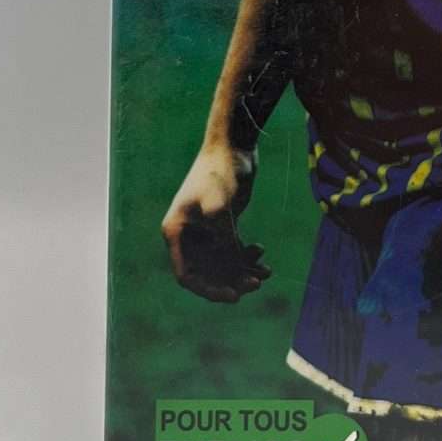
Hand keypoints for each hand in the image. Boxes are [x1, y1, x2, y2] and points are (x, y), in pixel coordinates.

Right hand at [161, 145, 268, 301]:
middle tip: (255, 285)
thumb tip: (229, 261)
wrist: (234, 145)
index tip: (232, 295)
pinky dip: (247, 256)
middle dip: (231, 280)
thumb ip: (222, 237)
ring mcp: (206, 229)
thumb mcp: (220, 206)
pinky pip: (232, 249)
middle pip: (208, 272)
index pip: (187, 274)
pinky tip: (263, 257)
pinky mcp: (222, 223)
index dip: (208, 289)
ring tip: (265, 273)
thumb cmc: (220, 171)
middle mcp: (187, 234)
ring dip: (242, 271)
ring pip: (223, 262)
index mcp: (176, 232)